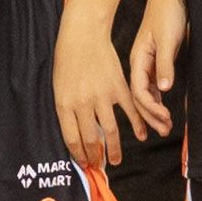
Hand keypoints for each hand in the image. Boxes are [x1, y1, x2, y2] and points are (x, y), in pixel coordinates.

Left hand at [52, 25, 131, 167]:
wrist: (83, 34)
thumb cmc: (66, 60)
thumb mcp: (59, 87)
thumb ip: (67, 109)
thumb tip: (77, 133)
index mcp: (65, 103)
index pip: (72, 138)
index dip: (79, 155)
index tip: (83, 163)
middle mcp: (83, 103)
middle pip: (91, 139)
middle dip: (95, 157)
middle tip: (99, 166)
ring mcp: (103, 95)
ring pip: (110, 131)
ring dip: (114, 150)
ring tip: (116, 160)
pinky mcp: (119, 87)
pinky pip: (130, 111)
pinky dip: (138, 125)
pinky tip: (142, 135)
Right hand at [118, 0, 182, 132]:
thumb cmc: (166, 15)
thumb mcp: (167, 40)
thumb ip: (165, 64)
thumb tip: (163, 88)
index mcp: (138, 59)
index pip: (139, 90)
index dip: (150, 107)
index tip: (164, 117)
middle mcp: (139, 64)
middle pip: (141, 96)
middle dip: (151, 115)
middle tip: (165, 129)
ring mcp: (145, 63)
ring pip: (146, 93)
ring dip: (155, 110)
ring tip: (165, 125)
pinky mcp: (153, 61)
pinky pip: (152, 86)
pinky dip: (157, 100)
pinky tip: (163, 110)